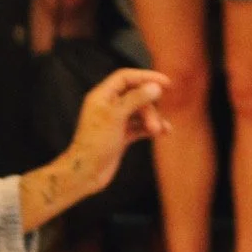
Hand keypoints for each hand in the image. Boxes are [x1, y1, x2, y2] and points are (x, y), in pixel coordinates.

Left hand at [69, 67, 169, 191]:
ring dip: (152, 119)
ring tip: (158, 131)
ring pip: (139, 112)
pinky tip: (163, 132)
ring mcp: (115, 122)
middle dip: (149, 108)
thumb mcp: (115, 116)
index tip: (165, 83)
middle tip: (154, 123)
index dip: (146, 77)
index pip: (126, 78)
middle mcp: (108, 106)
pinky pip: (139, 127)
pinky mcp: (121, 136)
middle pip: (136, 96)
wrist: (86, 174)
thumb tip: (155, 86)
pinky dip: (150, 128)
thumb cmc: (95, 144)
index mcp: (102, 96)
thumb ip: (136, 99)